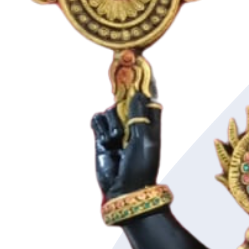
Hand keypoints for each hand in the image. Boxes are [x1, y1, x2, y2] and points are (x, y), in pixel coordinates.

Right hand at [91, 52, 160, 198]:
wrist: (124, 190)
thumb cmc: (141, 168)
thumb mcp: (145, 141)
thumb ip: (140, 116)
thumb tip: (137, 94)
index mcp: (150, 121)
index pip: (147, 94)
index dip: (143, 78)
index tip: (138, 59)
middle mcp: (134, 121)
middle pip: (125, 97)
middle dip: (122, 92)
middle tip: (122, 86)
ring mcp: (117, 127)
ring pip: (110, 109)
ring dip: (112, 123)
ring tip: (117, 142)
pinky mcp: (102, 135)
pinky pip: (97, 119)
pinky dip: (101, 127)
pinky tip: (107, 141)